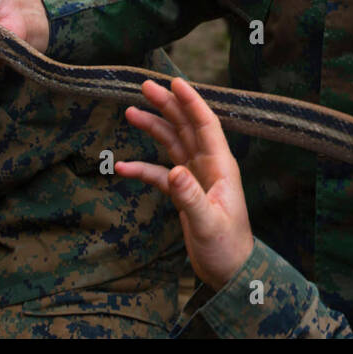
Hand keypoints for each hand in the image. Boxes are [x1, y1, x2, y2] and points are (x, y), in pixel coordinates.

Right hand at [117, 78, 253, 289]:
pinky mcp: (184, 192)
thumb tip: (174, 172)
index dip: (191, 102)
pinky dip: (143, 168)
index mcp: (221, 166)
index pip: (206, 124)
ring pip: (173, 144)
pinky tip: (122, 167)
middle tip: (144, 86)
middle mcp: (208, 166)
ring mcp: (195, 178)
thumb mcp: (209, 223)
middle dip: (167, 106)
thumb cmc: (227, 247)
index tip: (174, 82)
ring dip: (154, 128)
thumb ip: (190, 198)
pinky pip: (160, 173)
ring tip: (131, 112)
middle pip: (186, 127)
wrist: (229, 271)